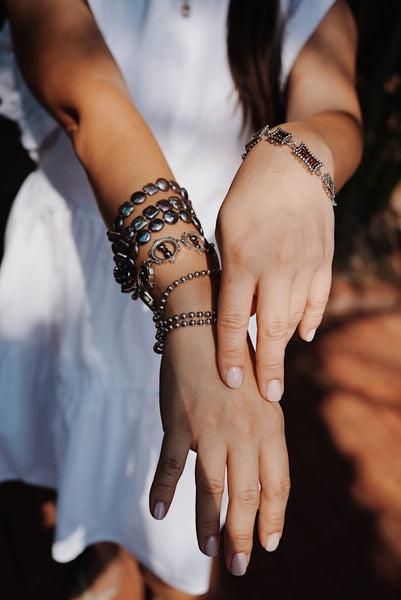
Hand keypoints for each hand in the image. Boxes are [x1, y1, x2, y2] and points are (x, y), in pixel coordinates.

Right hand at [149, 326, 289, 575]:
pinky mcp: (179, 423)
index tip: (270, 543)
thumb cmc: (235, 363)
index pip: (278, 484)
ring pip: (211, 489)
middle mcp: (245, 433)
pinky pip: (169, 465)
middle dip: (243, 536)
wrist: (205, 327)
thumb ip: (264, 435)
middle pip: (246, 496)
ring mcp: (210, 430)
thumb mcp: (262, 398)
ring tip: (208, 551)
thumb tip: (263, 474)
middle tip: (238, 564)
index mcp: (270, 427)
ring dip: (208, 525)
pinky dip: (162, 490)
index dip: (275, 518)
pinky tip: (157, 512)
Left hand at [215, 132, 334, 400]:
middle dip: (266, 368)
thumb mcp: (226, 228)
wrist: (296, 158)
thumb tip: (240, 312)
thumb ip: (232, 272)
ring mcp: (304, 264)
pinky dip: (311, 320)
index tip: (231, 383)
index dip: (230, 355)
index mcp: (240, 258)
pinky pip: (318, 299)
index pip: (231, 319)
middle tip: (267, 398)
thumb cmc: (250, 192)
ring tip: (277, 373)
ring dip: (285, 348)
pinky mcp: (324, 258)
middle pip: (269, 330)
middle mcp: (274, 266)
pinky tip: (303, 335)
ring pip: (295, 318)